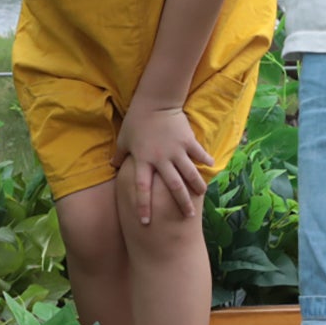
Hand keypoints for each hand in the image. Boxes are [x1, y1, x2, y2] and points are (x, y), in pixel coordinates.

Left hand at [112, 103, 211, 223]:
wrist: (155, 102)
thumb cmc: (137, 121)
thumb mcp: (124, 139)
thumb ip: (120, 155)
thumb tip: (113, 165)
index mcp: (144, 161)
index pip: (142, 189)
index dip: (143, 206)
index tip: (145, 222)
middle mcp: (161, 159)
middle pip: (173, 186)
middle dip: (181, 202)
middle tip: (188, 216)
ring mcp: (176, 150)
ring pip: (189, 172)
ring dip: (197, 184)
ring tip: (203, 194)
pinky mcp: (188, 141)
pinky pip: (198, 153)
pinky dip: (205, 159)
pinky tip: (212, 166)